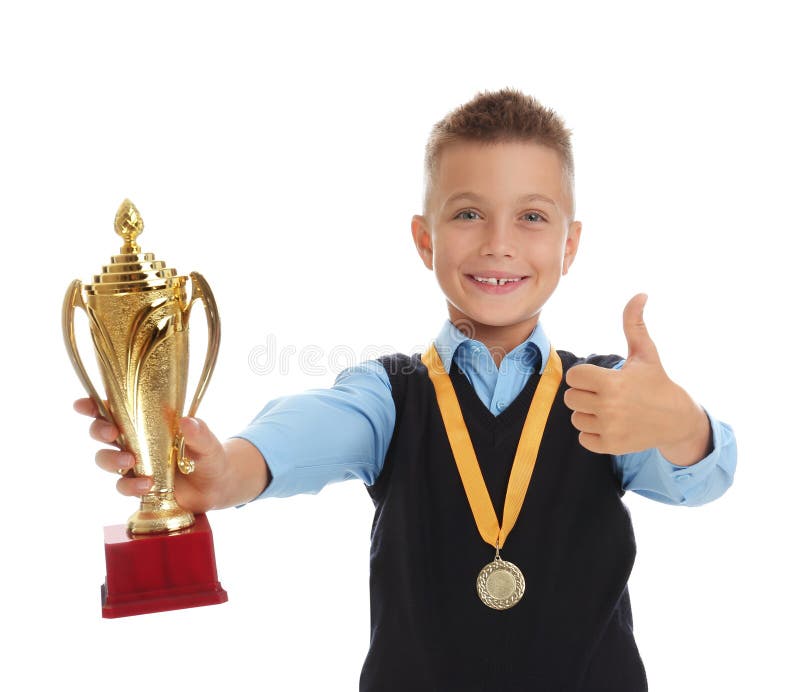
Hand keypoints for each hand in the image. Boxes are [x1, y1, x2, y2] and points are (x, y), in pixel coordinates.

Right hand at [73, 397, 230, 512]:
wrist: (215, 486)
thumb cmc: (208, 455)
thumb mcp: (208, 442)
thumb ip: (199, 433)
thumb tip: (188, 422)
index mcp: (147, 421)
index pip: (114, 408)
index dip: (93, 406)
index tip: (82, 405)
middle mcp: (134, 440)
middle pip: (101, 432)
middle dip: (99, 431)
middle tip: (112, 433)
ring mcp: (134, 464)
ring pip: (105, 460)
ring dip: (112, 460)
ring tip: (131, 462)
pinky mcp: (137, 485)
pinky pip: (122, 486)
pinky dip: (130, 485)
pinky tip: (147, 484)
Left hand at [563, 294, 710, 463]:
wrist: (677, 420)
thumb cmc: (656, 381)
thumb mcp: (645, 353)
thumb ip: (634, 324)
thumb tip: (640, 294)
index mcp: (612, 382)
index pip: (573, 377)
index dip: (585, 376)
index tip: (602, 377)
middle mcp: (609, 407)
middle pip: (571, 397)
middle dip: (586, 394)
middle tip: (607, 394)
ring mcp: (609, 429)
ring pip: (575, 417)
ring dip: (588, 413)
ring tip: (610, 409)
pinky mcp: (610, 446)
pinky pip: (583, 437)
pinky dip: (593, 433)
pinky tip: (612, 425)